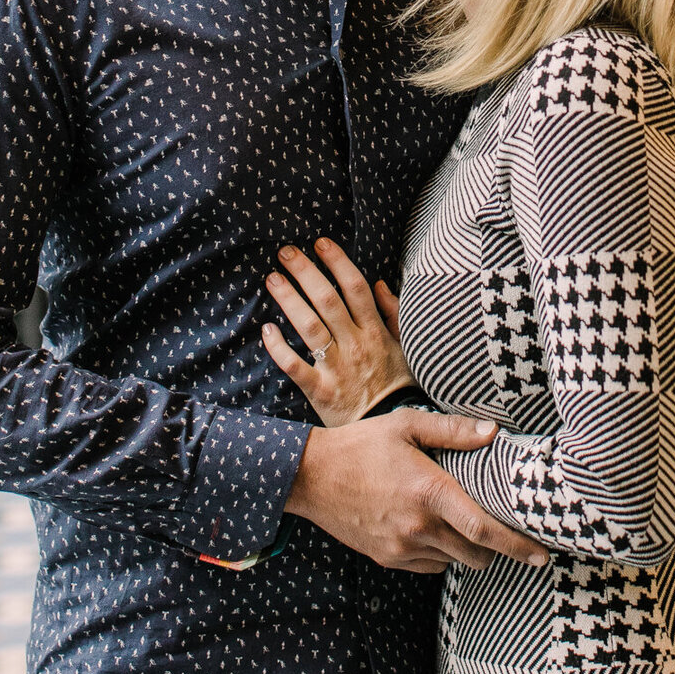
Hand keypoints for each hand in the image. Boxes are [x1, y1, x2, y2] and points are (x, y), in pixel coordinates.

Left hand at [263, 239, 415, 426]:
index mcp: (376, 332)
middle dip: (305, 272)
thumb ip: (394, 314)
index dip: (337, 262)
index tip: (320, 243)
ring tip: (272, 278)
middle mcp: (356, 345)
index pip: (355, 287)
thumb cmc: (400, 387)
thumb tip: (380, 282)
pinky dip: (279, 349)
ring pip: (309, 327)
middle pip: (327, 300)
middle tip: (285, 252)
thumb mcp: (407, 347)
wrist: (392, 430)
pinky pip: (296, 367)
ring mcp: (337, 369)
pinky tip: (267, 330)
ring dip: (289, 300)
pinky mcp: (320, 392)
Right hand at [285, 406, 548, 573]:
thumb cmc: (361, 444)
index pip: (484, 530)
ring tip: (463, 523)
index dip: (518, 546)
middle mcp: (418, 528)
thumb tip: (493, 432)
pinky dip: (440, 554)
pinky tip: (433, 529)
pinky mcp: (387, 559)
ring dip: (465, 549)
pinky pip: (428, 567)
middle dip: (496, 549)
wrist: (310, 476)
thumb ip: (453, 431)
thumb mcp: (406, 425)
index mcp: (429, 492)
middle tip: (505, 532)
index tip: (543, 554)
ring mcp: (401, 548)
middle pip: (476, 555)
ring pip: (453, 562)